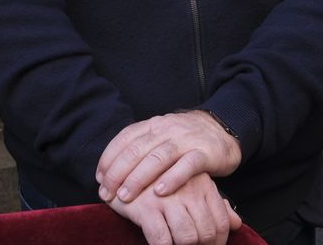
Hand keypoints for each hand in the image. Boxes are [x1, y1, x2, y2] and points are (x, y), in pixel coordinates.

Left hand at [97, 111, 241, 203]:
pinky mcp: (204, 153)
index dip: (109, 158)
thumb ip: (139, 148)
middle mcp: (166, 129)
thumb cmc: (185, 139)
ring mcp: (185, 140)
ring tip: (126, 195)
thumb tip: (108, 170)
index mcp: (153, 125)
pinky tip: (160, 192)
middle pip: (137, 150)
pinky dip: (172, 178)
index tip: (99, 179)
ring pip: (158, 157)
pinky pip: (187, 166)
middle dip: (118, 172)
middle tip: (107, 192)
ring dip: (139, 178)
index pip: (125, 139)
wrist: (223, 129)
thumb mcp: (160, 136)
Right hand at [105, 173, 240, 244]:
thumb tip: (236, 222)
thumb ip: (215, 204)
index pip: (221, 222)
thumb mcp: (192, 186)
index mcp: (203, 184)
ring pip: (187, 238)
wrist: (122, 167)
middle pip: (206, 233)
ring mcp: (167, 199)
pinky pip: (162, 240)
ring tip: (174, 244)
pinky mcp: (146, 208)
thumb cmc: (159, 180)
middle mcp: (188, 190)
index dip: (218, 242)